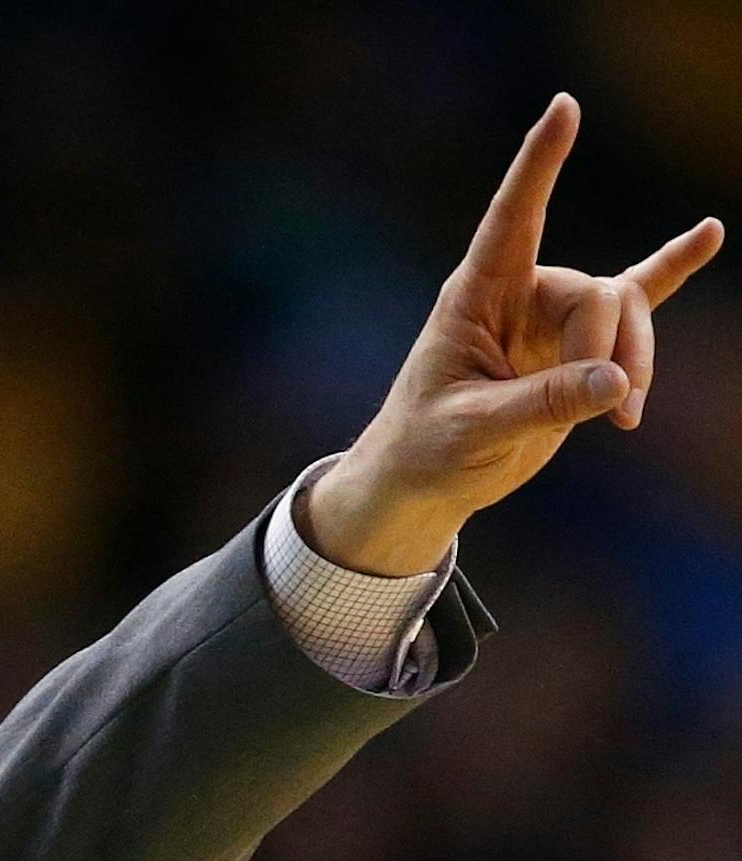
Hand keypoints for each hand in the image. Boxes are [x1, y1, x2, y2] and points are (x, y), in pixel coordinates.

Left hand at [304, 94, 722, 576]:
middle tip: (609, 410)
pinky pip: (633, 301)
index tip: (565, 107)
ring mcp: (551, 319)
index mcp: (476, 296)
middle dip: (607, 350)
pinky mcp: (577, 349)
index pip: (512, 219)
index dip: (538, 165)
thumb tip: (618, 382)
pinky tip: (709, 236)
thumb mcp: (475, 429)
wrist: (424, 480)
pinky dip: (669, 271)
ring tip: (629, 416)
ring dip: (635, 361)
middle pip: (595, 295)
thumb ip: (543, 404)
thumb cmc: (428, 448)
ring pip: (623, 311)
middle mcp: (518, 295)